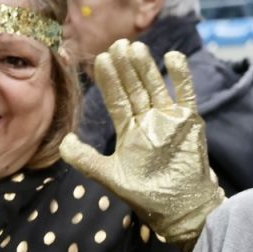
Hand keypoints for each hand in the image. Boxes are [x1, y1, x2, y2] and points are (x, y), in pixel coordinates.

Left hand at [59, 39, 225, 251]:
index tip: (101, 59)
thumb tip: (63, 142)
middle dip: (126, 67)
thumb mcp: (110, 176)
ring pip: (155, 86)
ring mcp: (169, 119)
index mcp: (129, 130)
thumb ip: (85, 159)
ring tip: (136, 47)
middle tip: (118, 44)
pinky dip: (181, 76)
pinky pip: (186, 94)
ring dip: (146, 68)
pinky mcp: (189, 121)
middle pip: (134, 88)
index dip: (109, 80)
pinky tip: (173, 57)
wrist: (178, 207)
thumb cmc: (145, 195)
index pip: (117, 99)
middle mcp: (148, 121)